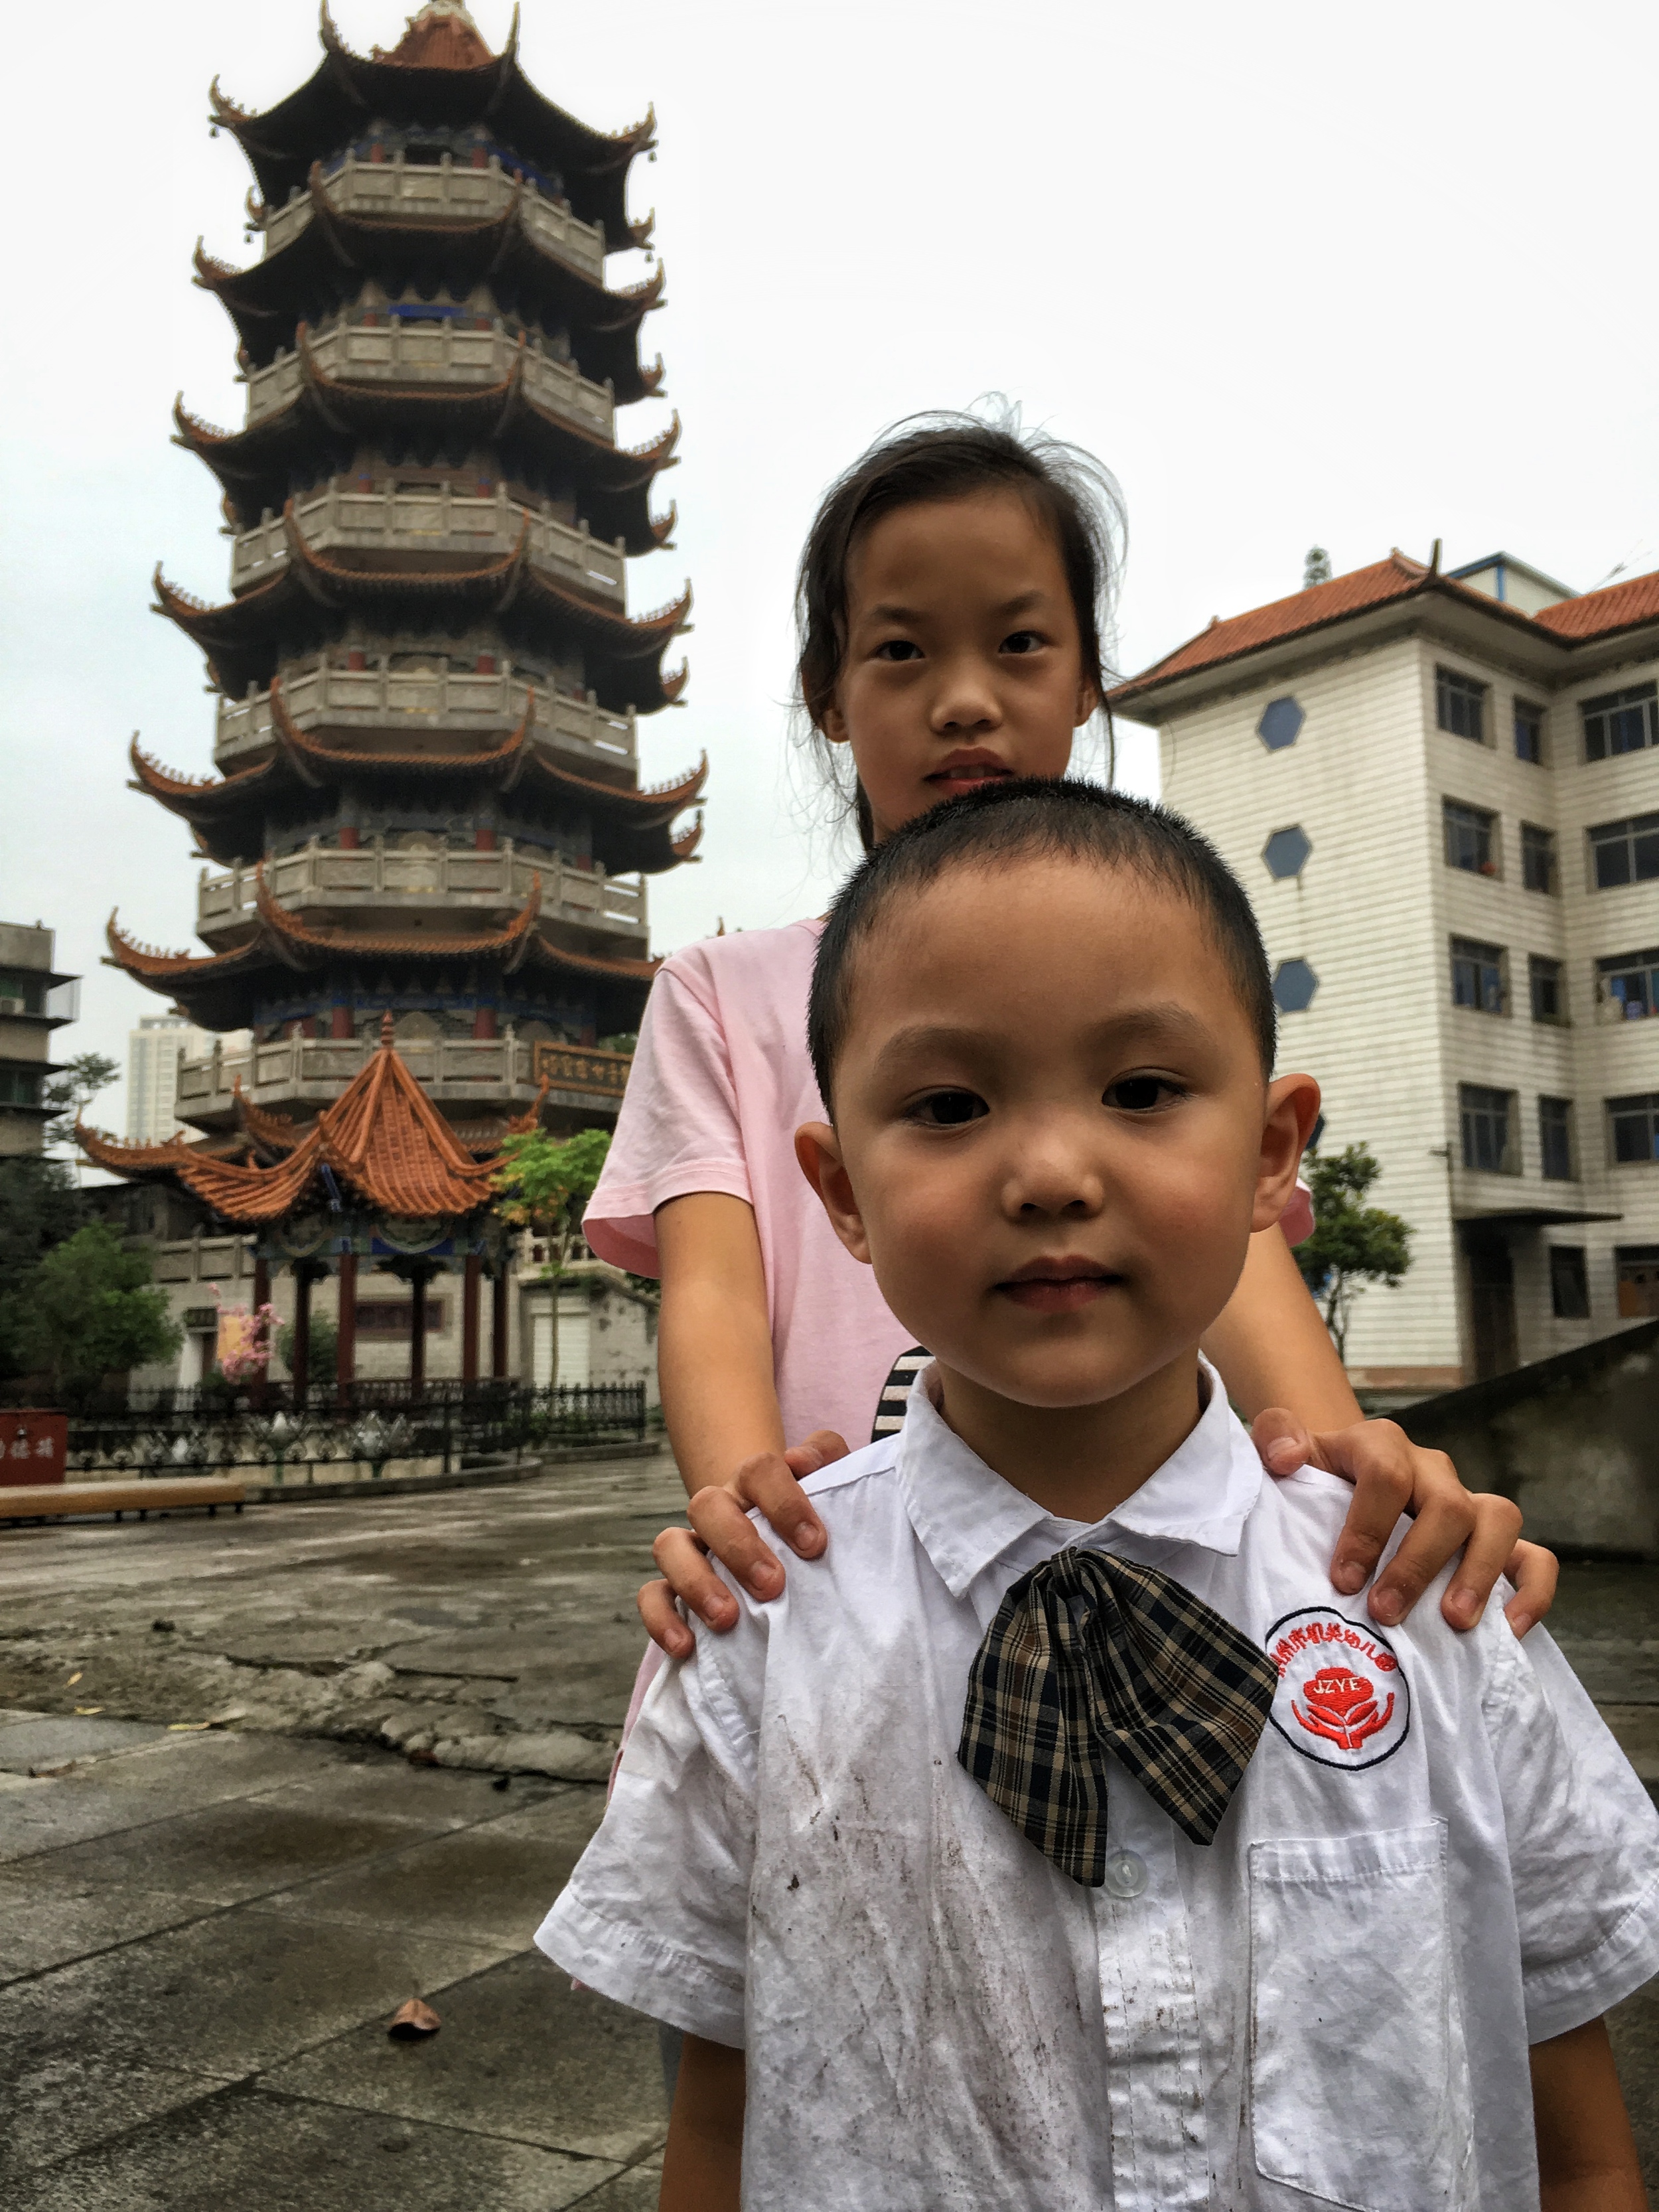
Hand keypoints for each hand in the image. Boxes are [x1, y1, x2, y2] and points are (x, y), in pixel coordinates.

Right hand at [639, 1431, 845, 1657]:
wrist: (790, 1551)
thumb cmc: (814, 1524)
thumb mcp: (835, 1491)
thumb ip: (828, 1460)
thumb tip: (800, 1460)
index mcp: (757, 1483)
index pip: (759, 1471)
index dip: (784, 1502)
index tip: (814, 1545)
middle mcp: (719, 1509)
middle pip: (706, 1505)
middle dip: (738, 1547)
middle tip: (773, 1585)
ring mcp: (693, 1547)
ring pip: (669, 1545)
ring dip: (695, 1581)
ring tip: (727, 1618)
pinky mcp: (675, 1587)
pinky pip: (651, 1596)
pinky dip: (662, 1619)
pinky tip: (687, 1645)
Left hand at [1251, 1409, 1557, 1638]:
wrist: (1340, 1480)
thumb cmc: (1310, 1478)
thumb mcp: (1281, 1452)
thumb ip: (1274, 1439)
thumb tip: (1286, 1458)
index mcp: (1380, 1445)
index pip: (1385, 1476)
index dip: (1366, 1530)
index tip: (1342, 1580)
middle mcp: (1431, 1470)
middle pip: (1446, 1503)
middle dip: (1417, 1563)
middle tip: (1386, 1613)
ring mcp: (1468, 1503)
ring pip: (1498, 1520)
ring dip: (1479, 1574)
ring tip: (1454, 1623)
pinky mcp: (1496, 1540)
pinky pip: (1535, 1557)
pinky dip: (1530, 1592)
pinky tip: (1508, 1631)